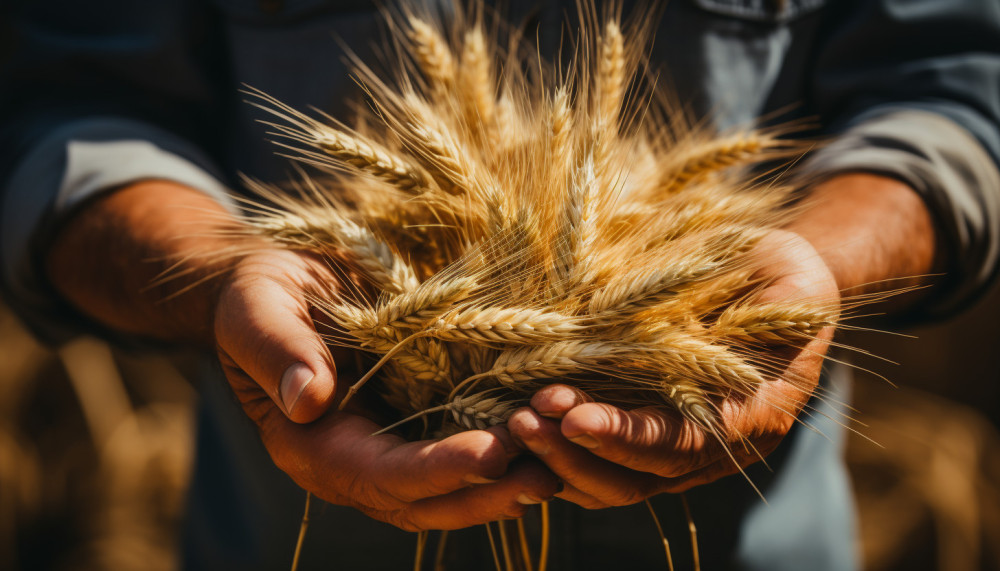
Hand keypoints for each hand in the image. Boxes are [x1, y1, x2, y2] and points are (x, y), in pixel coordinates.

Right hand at [48, 181, 558, 530]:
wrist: (277, 286)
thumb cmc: (261, 292)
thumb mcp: (259, 308)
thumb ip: (277, 351)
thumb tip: (307, 399)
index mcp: (310, 445)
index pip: (379, 473)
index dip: (435, 469)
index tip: (490, 453)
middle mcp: (351, 460)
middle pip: (422, 501)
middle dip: (484, 494)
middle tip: (546, 478)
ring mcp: (385, 448)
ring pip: (447, 491)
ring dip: (501, 488)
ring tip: (558, 472)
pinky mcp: (412, 427)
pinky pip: (457, 453)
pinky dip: (500, 458)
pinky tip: (542, 444)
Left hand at [507, 230, 839, 507]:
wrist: (774, 283)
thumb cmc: (778, 274)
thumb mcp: (785, 283)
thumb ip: (762, 313)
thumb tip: (690, 325)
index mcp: (756, 414)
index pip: (683, 444)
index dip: (628, 436)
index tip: (574, 416)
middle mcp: (716, 448)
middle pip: (639, 478)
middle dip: (576, 453)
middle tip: (524, 417)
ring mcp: (679, 453)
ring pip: (611, 484)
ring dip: (558, 459)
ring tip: (513, 421)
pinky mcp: (647, 443)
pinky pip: (599, 468)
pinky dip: (559, 456)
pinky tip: (519, 426)